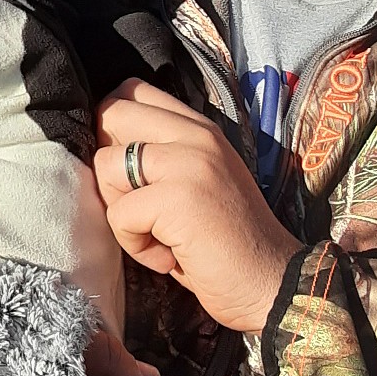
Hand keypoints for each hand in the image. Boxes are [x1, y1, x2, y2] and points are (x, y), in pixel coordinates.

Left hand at [95, 78, 302, 334]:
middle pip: (111, 114)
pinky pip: (119, 215)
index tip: (130, 171)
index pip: (134, 90)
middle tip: (137, 203)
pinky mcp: (178, 198)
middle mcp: (196, 136)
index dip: (114, 127)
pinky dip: (135, 245)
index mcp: (201, 129)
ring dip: (120, 211)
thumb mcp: (198, 182)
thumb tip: (103, 148)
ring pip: (105, 165)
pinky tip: (169, 257)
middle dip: (108, 166)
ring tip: (159, 235)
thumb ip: (163, 156)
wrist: (273, 285)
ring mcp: (189, 162)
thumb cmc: (227, 244)